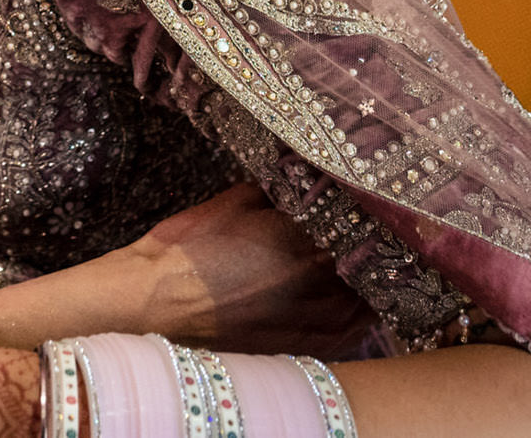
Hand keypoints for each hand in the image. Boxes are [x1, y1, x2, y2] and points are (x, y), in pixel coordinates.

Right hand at [128, 182, 367, 353]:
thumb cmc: (188, 249)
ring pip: (367, 302)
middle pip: (370, 265)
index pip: (358, 223)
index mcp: (301, 237)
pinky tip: (355, 306)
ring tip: (371, 270)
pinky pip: (349, 333)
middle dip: (374, 249)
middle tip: (377, 236)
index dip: (369, 215)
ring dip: (372, 284)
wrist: (153, 303)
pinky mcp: (301, 348)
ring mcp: (312, 321)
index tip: (372, 206)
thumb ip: (279, 193)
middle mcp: (316, 282)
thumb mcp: (235, 201)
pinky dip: (358, 318)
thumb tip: (304, 182)